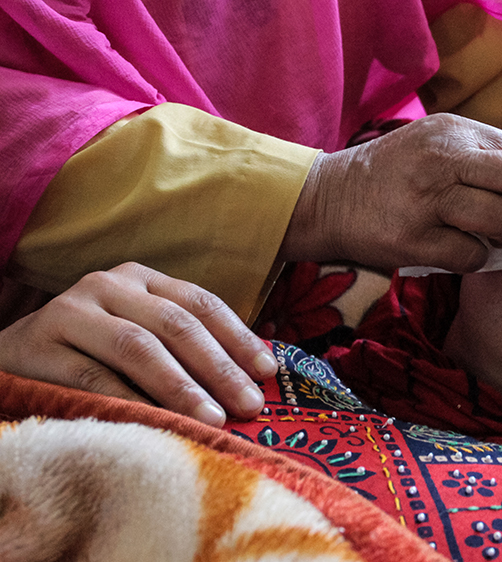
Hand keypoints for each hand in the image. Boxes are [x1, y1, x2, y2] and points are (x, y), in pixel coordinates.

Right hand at [0, 262, 276, 426]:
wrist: (11, 359)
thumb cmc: (91, 353)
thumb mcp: (142, 337)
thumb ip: (188, 347)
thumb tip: (256, 376)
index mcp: (141, 278)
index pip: (200, 303)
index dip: (237, 337)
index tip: (267, 372)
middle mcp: (107, 285)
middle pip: (175, 324)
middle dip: (218, 367)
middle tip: (249, 404)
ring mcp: (70, 311)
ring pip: (137, 346)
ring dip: (180, 386)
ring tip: (213, 418)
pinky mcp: (36, 344)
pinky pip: (91, 376)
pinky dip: (129, 400)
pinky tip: (159, 423)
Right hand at [279, 113, 501, 272]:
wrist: (328, 199)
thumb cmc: (395, 176)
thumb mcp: (439, 148)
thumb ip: (493, 162)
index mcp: (453, 133)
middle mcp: (441, 161)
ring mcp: (425, 201)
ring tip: (496, 238)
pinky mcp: (412, 240)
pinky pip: (472, 255)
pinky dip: (479, 259)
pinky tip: (465, 251)